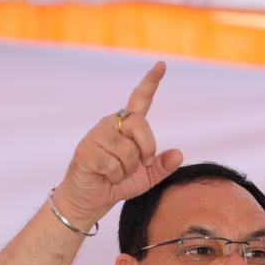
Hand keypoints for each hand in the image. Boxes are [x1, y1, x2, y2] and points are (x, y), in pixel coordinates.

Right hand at [54, 61, 184, 225]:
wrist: (90, 200)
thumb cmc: (117, 184)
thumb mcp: (147, 177)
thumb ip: (163, 166)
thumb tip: (179, 154)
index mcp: (127, 127)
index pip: (140, 100)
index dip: (150, 82)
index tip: (162, 65)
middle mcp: (111, 124)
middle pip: (140, 124)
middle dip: (147, 148)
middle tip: (141, 163)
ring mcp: (96, 136)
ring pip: (127, 149)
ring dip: (127, 168)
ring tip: (115, 172)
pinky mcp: (86, 150)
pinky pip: (114, 164)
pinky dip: (115, 177)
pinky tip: (105, 176)